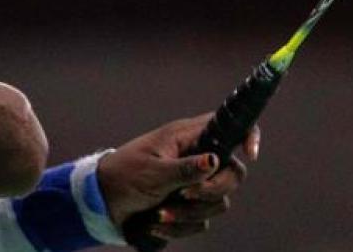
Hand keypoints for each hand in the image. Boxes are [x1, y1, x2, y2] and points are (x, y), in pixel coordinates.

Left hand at [96, 113, 260, 241]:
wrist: (103, 203)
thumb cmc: (124, 175)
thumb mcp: (153, 171)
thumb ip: (185, 169)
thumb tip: (214, 161)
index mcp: (189, 137)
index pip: (230, 127)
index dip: (248, 135)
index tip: (250, 154)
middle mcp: (197, 158)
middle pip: (232, 174)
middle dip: (212, 190)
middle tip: (187, 195)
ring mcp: (194, 184)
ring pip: (218, 203)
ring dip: (189, 214)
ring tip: (160, 213)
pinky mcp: (188, 207)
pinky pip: (201, 222)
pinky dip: (180, 226)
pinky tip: (156, 223)